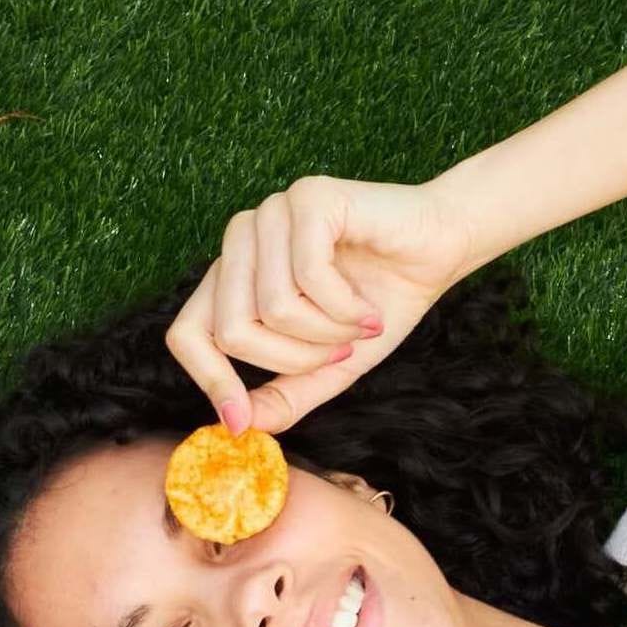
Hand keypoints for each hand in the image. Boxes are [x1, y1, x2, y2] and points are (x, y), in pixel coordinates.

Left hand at [164, 175, 474, 434]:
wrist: (440, 249)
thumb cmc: (382, 299)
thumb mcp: (329, 365)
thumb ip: (286, 394)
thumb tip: (241, 427)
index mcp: (235, 276)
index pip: (186, 334)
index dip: (210, 382)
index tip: (241, 423)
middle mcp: (242, 240)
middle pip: (231, 332)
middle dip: (295, 359)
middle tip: (340, 350)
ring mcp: (270, 215)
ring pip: (271, 310)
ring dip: (329, 332)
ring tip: (361, 323)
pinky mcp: (307, 198)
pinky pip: (308, 278)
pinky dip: (346, 308)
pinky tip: (368, 307)